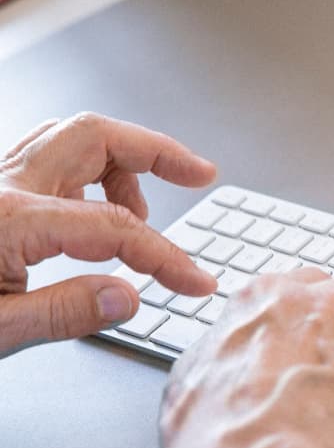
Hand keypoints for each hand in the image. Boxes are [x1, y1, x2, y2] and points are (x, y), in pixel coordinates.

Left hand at [0, 114, 216, 356]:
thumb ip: (62, 312)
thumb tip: (129, 296)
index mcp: (7, 220)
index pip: (114, 228)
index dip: (167, 257)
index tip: (197, 282)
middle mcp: (0, 186)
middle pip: (95, 136)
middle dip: (158, 150)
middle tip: (200, 174)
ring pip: (70, 136)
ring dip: (120, 162)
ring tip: (142, 212)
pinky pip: (46, 154)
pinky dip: (86, 170)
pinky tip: (91, 209)